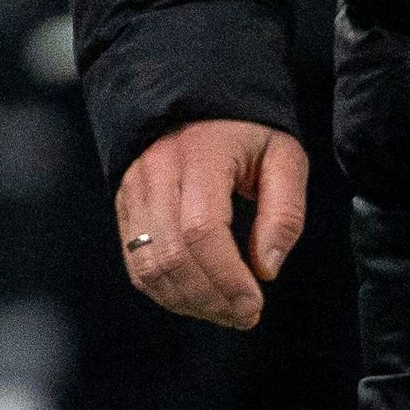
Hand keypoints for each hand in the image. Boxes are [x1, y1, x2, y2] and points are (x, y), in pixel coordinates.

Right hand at [117, 118, 305, 328]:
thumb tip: (267, 269)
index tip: (254, 304)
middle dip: (210, 298)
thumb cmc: (247, 129)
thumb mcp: (284, 156)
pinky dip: (165, 290)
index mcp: (201, 155)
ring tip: (224, 311)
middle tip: (244, 316)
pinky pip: (135, 262)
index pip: (203, 230)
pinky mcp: (124, 206)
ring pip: (147, 266)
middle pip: (172, 256)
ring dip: (187, 301)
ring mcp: (134, 190)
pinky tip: (197, 297)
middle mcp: (157, 173)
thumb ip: (284, 212)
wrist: (194, 93)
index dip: (227, 277)